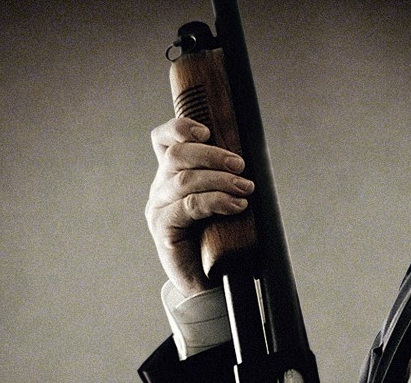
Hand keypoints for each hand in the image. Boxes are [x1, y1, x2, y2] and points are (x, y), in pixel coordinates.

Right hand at [144, 116, 253, 293]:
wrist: (208, 281)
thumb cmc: (220, 236)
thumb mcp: (223, 198)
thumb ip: (226, 175)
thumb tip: (252, 153)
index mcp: (172, 175)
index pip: (162, 140)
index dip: (179, 127)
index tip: (206, 131)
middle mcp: (160, 188)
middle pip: (176, 155)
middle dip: (212, 155)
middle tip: (241, 165)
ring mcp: (158, 209)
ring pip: (184, 180)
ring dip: (220, 180)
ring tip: (246, 188)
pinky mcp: (163, 229)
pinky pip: (188, 206)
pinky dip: (216, 201)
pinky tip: (236, 206)